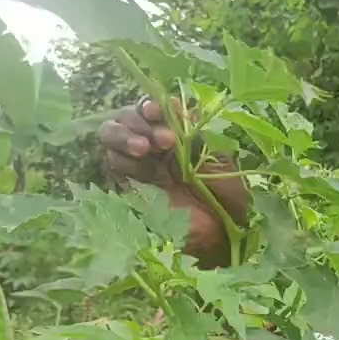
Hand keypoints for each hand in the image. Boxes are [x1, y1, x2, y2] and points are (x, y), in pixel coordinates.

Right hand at [97, 97, 247, 266]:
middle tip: (163, 139)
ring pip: (111, 137)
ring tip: (146, 149)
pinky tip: (143, 166)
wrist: (223, 234)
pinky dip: (124, 160)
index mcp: (174, 134)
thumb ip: (195, 133)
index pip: (151, 109)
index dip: (152, 105)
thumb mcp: (217, 157)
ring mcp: (138, 166)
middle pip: (125, 118)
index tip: (163, 110)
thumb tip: (177, 107)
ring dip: (127, 137)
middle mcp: (152, 147)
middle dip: (139, 121)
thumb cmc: (227, 195)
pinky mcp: (128, 188)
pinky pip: (113, 166)